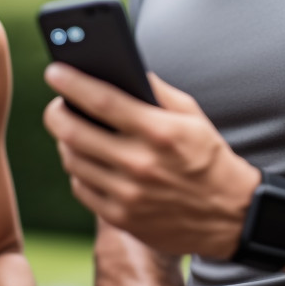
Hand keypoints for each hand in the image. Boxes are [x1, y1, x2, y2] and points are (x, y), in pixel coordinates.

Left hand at [43, 64, 257, 257]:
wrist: (230, 215)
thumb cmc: (207, 156)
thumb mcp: (191, 115)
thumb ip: (155, 89)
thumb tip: (118, 68)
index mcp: (159, 132)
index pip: (102, 101)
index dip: (71, 83)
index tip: (54, 71)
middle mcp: (140, 164)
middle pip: (74, 132)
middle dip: (57, 113)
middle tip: (56, 105)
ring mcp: (128, 195)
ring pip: (72, 160)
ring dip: (65, 141)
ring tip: (70, 130)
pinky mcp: (121, 218)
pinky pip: (81, 188)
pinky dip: (78, 170)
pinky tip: (85, 159)